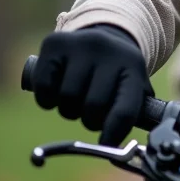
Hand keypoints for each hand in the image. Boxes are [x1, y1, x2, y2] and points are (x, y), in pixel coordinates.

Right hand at [32, 24, 152, 146]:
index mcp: (133, 65)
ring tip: (76, 99)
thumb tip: (118, 147)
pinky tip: (56, 91)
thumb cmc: (118, 72)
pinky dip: (47, 99)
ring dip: (69, 110)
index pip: (125, 109)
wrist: (102, 34)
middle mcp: (108, 50)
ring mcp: (81, 44)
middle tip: (91, 114)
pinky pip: (44, 88)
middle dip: (90, 120)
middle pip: (93, 107)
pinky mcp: (54, 43)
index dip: (114, 134)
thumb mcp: (135, 85)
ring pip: (67, 98)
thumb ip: (133, 113)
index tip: (106, 143)